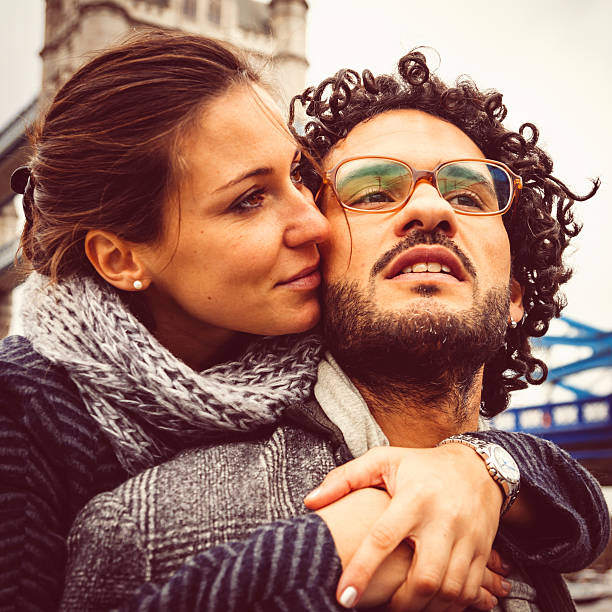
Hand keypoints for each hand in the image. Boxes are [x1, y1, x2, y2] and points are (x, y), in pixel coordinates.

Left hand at [305, 445, 510, 609]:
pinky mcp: (483, 551)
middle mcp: (443, 520)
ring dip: (423, 608)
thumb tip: (310, 501)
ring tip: (401, 606)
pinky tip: (429, 602)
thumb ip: (345, 479)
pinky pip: (468, 592)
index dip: (362, 570)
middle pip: (424, 578)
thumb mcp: (383, 460)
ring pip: (448, 591)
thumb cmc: (422, 465)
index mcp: (414, 498)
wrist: (477, 467)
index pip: (384, 538)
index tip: (343, 596)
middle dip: (399, 604)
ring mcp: (467, 538)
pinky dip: (448, 605)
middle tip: (379, 608)